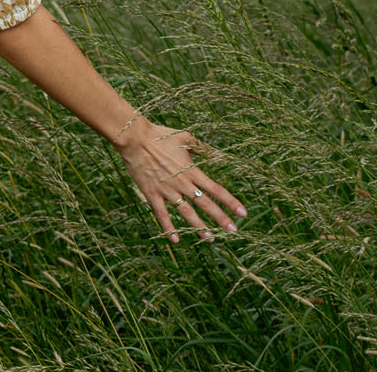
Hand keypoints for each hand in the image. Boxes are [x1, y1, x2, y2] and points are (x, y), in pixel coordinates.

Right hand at [114, 120, 247, 243]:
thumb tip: (217, 155)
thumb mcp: (185, 137)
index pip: (216, 189)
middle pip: (205, 204)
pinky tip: (176, 240)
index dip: (231, 202)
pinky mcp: (152, 194)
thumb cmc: (160, 136)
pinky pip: (161, 214)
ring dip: (199, 227)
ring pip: (186, 212)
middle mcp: (182, 183)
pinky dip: (168, 227)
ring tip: (210, 239)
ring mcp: (166, 190)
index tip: (243, 214)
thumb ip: (201, 148)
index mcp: (191, 170)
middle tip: (233, 230)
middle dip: (221, 218)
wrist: (134, 139)